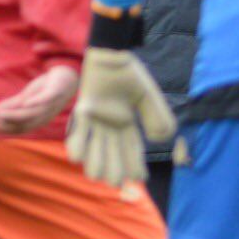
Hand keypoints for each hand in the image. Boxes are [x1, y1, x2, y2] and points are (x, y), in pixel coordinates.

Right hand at [0, 65, 78, 134]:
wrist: (66, 76)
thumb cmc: (46, 89)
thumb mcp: (27, 97)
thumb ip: (13, 105)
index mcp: (39, 118)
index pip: (21, 128)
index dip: (5, 128)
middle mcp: (46, 115)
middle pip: (26, 123)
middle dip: (7, 123)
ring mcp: (52, 104)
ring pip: (33, 113)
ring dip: (15, 114)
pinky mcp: (56, 91)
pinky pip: (47, 98)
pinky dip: (36, 101)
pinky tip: (25, 102)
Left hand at [66, 48, 175, 185]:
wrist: (112, 55)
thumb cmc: (130, 74)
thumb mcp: (149, 97)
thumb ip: (158, 117)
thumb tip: (161, 140)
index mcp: (126, 123)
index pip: (132, 149)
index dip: (135, 165)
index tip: (139, 179)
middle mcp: (110, 125)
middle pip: (113, 153)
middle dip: (115, 169)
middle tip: (117, 183)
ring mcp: (95, 120)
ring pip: (94, 148)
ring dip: (95, 163)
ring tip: (98, 177)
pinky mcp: (83, 110)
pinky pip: (78, 131)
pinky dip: (77, 145)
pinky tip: (78, 158)